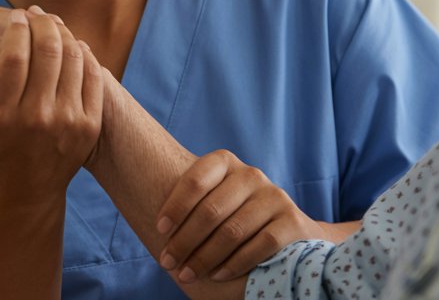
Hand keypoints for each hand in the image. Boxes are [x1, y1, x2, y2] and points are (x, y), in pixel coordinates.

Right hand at [0, 8, 103, 197]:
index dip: (17, 29)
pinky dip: (83, 54)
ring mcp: (68, 122)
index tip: (16, 16)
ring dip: (63, 34)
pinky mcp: (90, 125)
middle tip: (34, 14)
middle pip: (47, 50)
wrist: (26, 190)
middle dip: (42, 24)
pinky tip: (71, 45)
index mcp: (3, 115)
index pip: (14, 56)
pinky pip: (92, 75)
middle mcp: (38, 118)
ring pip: (73, 57)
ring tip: (51, 24)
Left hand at [156, 150, 322, 282]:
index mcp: (226, 163)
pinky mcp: (293, 221)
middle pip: (211, 210)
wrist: (288, 231)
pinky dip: (234, 263)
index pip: (196, 179)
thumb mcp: (212, 200)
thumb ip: (190, 202)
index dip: (175, 206)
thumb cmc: (234, 216)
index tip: (160, 230)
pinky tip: (217, 274)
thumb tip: (146, 212)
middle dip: (184, 241)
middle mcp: (251, 174)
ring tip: (187, 274)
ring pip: (233, 230)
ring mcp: (275, 196)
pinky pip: (259, 244)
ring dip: (204, 257)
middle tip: (167, 263)